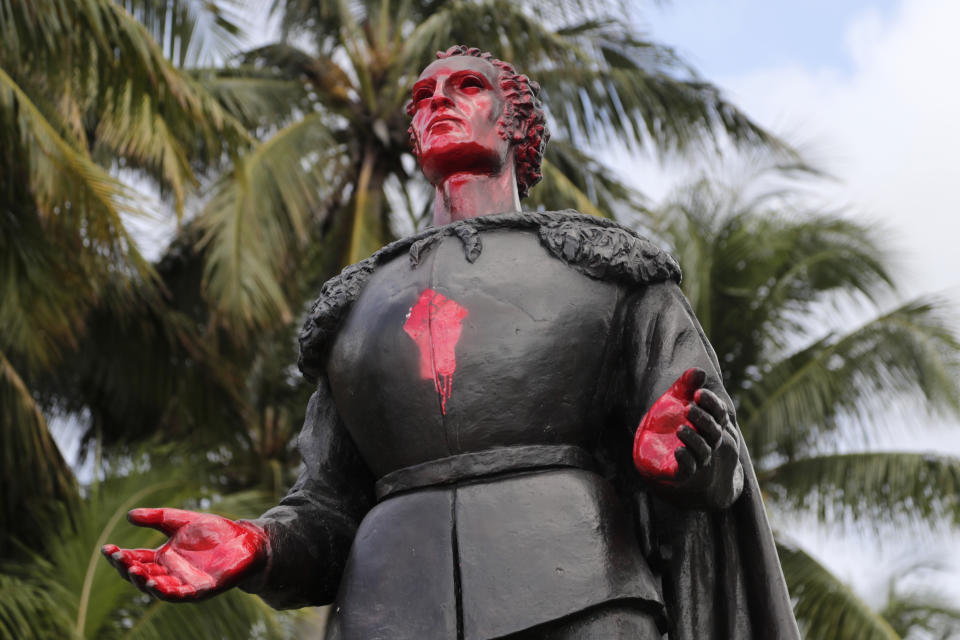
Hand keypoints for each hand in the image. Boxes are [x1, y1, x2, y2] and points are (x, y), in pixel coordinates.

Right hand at [102, 508, 267, 600]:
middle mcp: (170, 573)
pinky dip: (166, 592)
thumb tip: (129, 515)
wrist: (245, 540)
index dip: (120, 556)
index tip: (107, 548)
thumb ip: (157, 518)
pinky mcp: (200, 590)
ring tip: (133, 571)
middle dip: (128, 568)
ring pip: (157, 588)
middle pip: (141, 575)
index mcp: (163, 558)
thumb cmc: (214, 531)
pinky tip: (154, 585)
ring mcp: (184, 583)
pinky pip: (180, 595)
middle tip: (119, 557)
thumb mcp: (181, 520)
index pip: (135, 559)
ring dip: (143, 581)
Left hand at [633, 368, 740, 498]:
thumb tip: (698, 371)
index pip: (719, 413)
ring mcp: (697, 459)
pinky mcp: (681, 473)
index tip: (698, 393)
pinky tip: (679, 451)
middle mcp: (708, 442)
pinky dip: (686, 460)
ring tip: (680, 429)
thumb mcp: (675, 402)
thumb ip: (685, 386)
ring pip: (703, 451)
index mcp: (710, 423)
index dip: (711, 404)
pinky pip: (688, 468)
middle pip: (713, 432)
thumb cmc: (670, 424)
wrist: (656, 457)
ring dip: (693, 440)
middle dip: (703, 420)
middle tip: (688, 408)